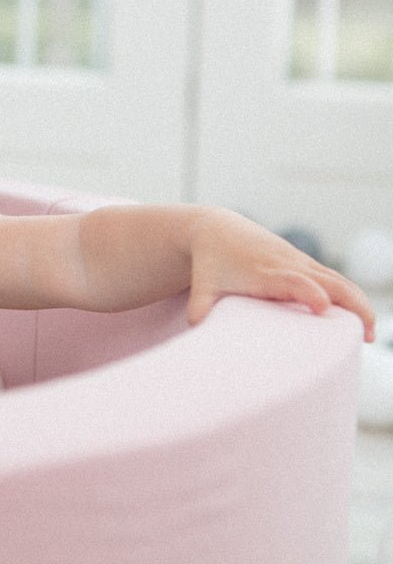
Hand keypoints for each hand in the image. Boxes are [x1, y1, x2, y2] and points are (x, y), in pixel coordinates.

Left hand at [185, 207, 374, 340]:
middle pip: (328, 280)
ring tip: (369, 334)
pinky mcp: (304, 262)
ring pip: (338, 279)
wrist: (216, 229)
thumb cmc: (210, 262)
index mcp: (264, 271)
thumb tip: (196, 329)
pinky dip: (351, 295)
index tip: (322, 307)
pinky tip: (360, 319)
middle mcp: (287, 264)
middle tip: (366, 335)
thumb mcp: (202, 284)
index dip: (308, 292)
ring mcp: (299, 261)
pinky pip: (335, 277)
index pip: (292, 280)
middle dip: (351, 305)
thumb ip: (200, 306)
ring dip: (358, 303)